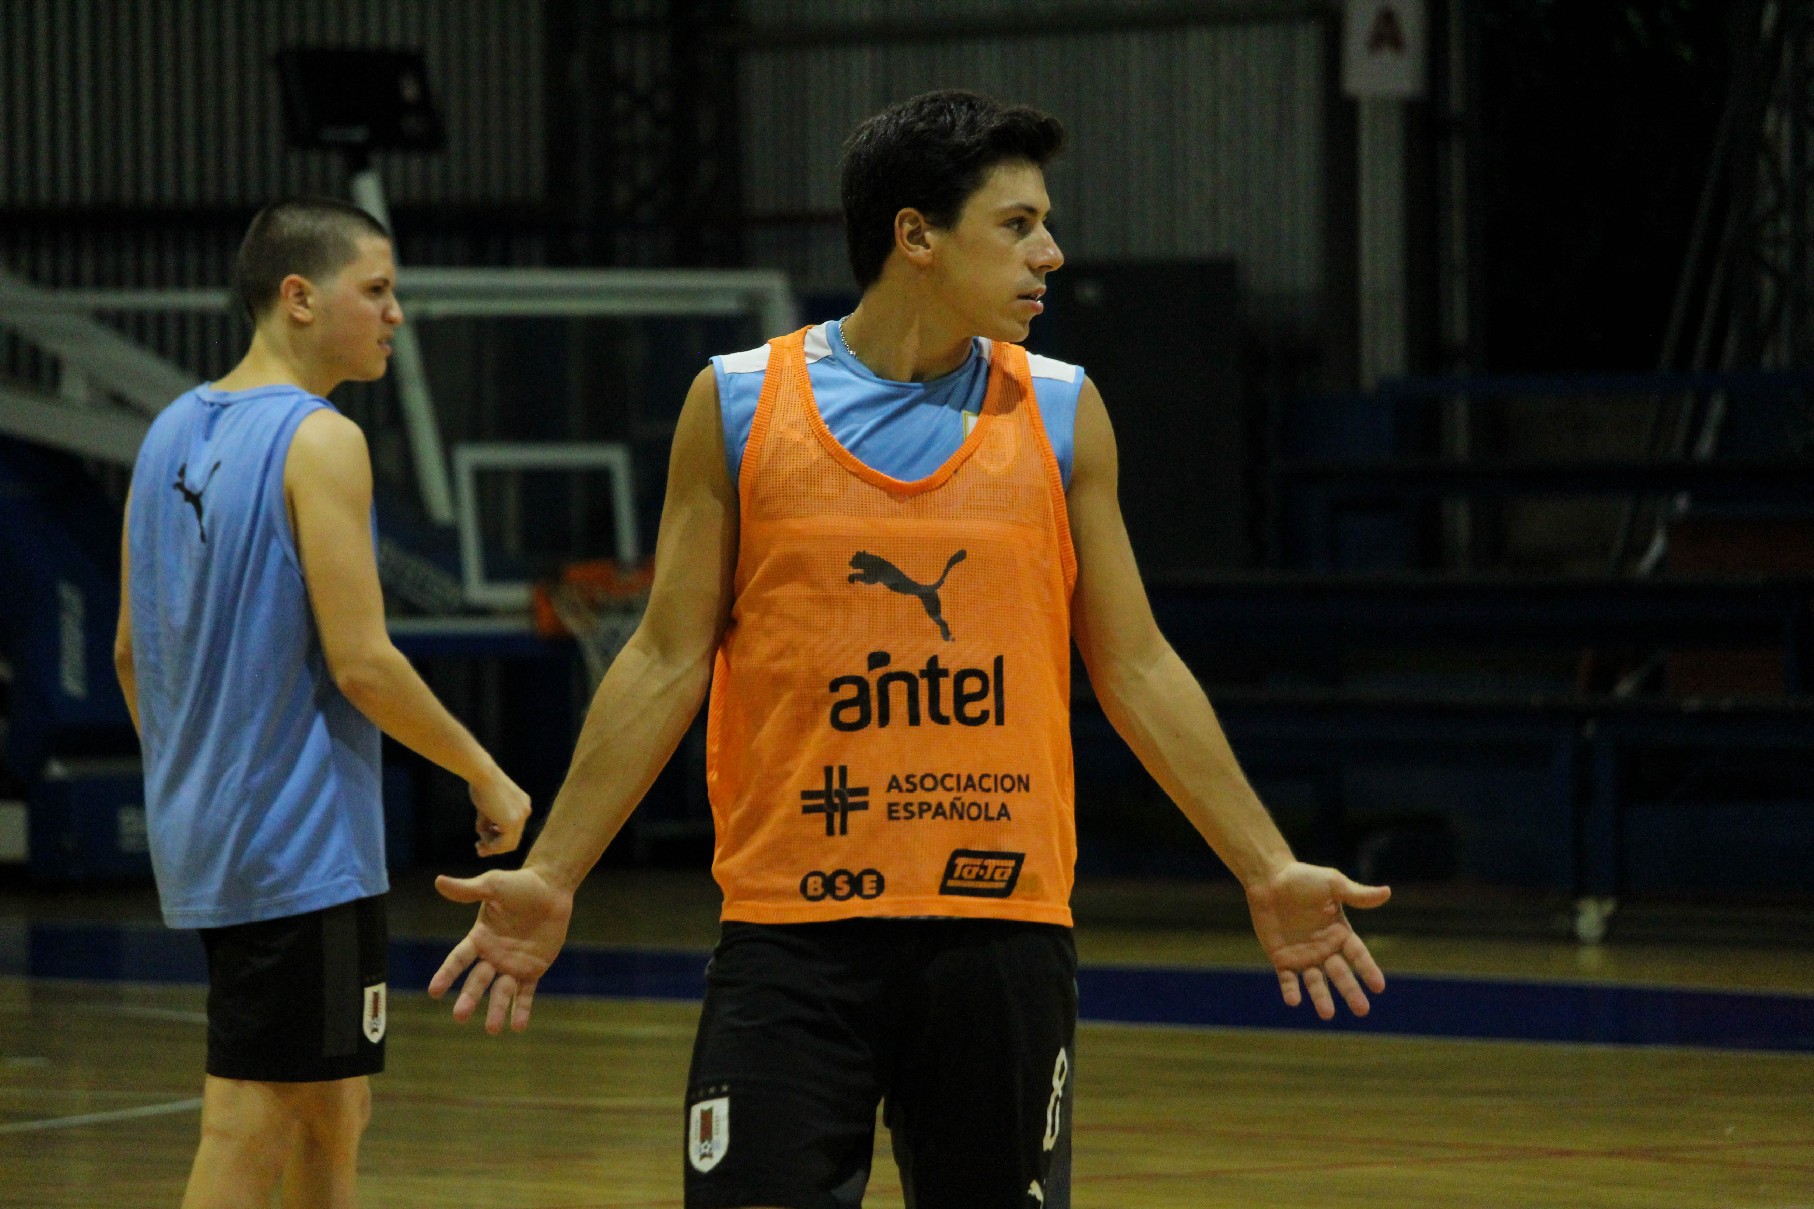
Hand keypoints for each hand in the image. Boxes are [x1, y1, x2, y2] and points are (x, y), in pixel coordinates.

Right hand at [428, 867, 572, 1033]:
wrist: (551, 888)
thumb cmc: (520, 884)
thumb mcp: (493, 885)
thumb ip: (467, 889)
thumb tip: (438, 881)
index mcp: (479, 938)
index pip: (458, 960)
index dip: (446, 975)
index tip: (434, 991)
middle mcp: (492, 956)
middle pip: (477, 981)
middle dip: (469, 998)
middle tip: (459, 1016)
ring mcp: (512, 965)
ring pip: (501, 992)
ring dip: (496, 1010)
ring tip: (493, 1030)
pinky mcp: (533, 969)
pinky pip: (526, 993)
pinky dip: (522, 1009)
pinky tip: (518, 1026)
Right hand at [469, 769, 530, 856]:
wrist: (482, 774)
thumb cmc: (481, 785)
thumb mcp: (486, 808)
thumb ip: (488, 824)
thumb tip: (483, 844)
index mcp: (522, 804)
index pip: (513, 828)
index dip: (497, 838)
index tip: (482, 842)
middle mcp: (525, 811)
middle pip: (512, 838)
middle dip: (494, 846)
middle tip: (479, 849)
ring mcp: (521, 817)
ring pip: (508, 844)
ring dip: (490, 846)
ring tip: (478, 840)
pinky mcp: (512, 822)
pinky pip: (502, 844)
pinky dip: (490, 845)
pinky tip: (481, 835)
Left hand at [1244, 862, 1389, 1019]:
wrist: (1269, 878)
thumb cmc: (1303, 878)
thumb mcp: (1332, 884)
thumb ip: (1357, 894)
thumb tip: (1388, 892)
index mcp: (1340, 933)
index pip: (1358, 956)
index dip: (1368, 970)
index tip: (1379, 987)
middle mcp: (1325, 949)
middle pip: (1341, 974)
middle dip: (1351, 992)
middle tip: (1362, 1011)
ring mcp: (1303, 956)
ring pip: (1315, 982)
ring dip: (1321, 998)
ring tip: (1327, 1014)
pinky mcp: (1282, 959)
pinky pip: (1288, 979)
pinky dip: (1291, 990)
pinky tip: (1294, 1001)